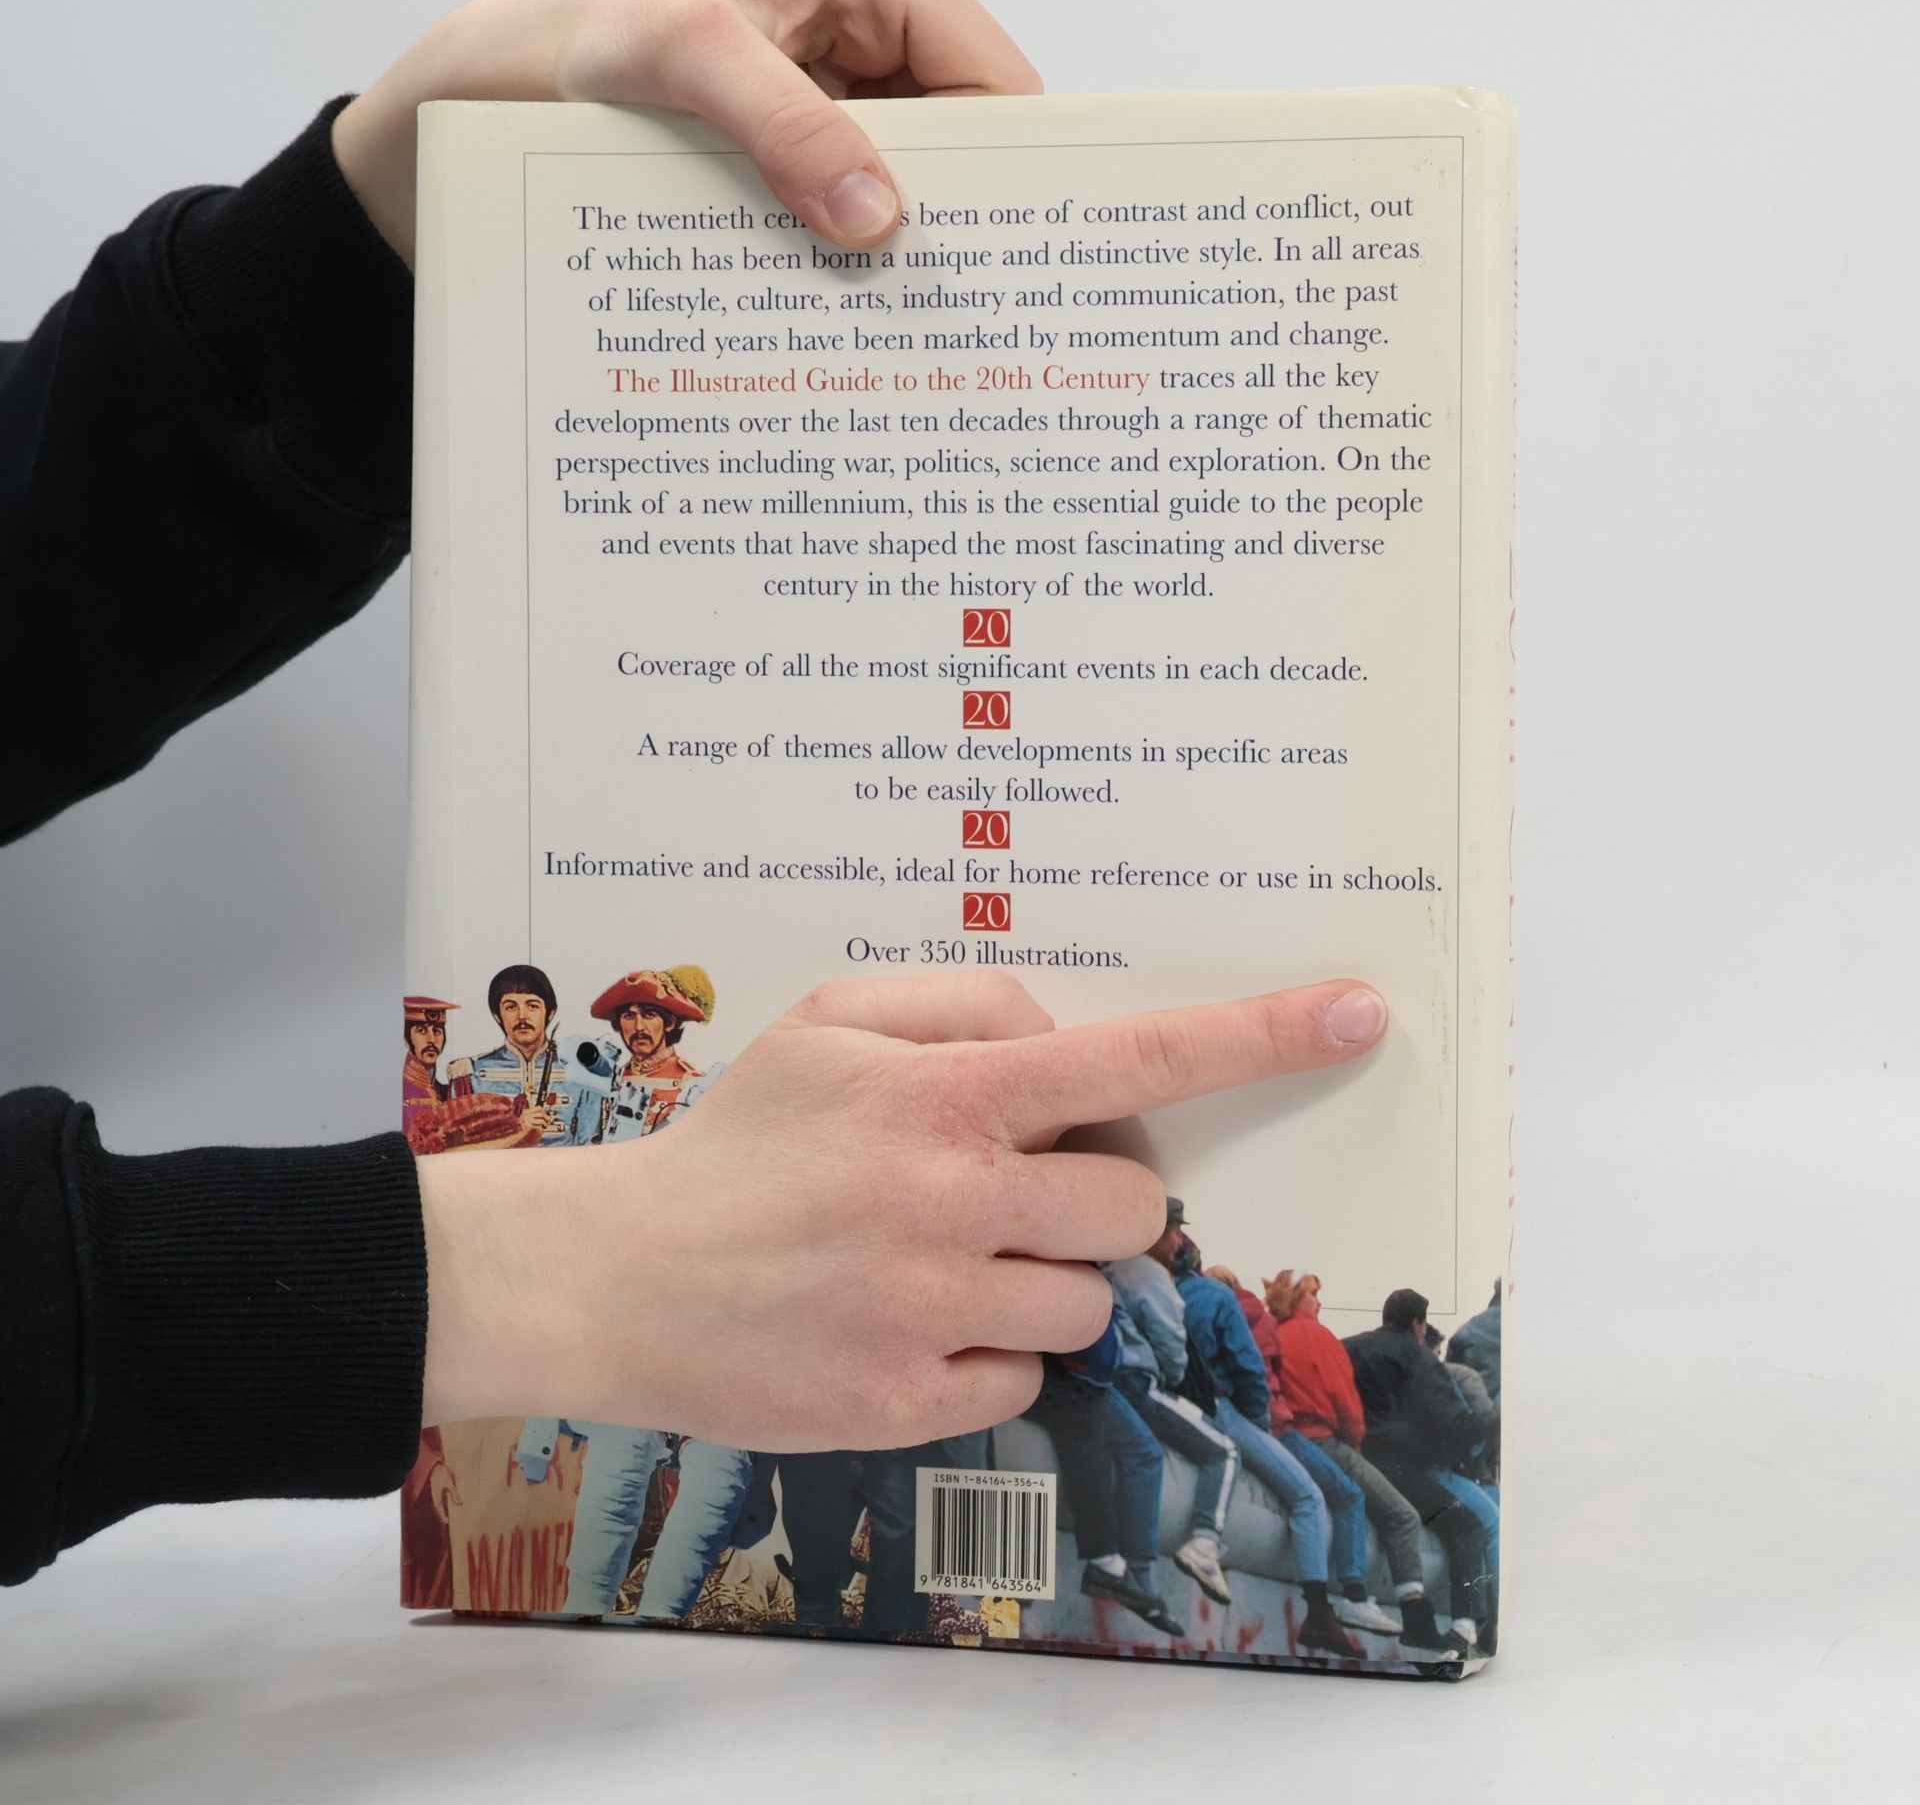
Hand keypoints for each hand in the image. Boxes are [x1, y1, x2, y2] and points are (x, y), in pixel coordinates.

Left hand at [331, 0, 1039, 263]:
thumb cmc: (567, 38)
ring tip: (894, 332)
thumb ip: (785, 125)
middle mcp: (873, 15)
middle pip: (966, 142)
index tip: (1003, 279)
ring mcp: (840, 82)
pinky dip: (850, 257)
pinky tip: (838, 307)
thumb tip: (881, 220)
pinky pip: (856, 204)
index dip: (1010, 181)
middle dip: (957, 224)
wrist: (481, 89)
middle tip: (948, 326)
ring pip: (914, 185)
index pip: (1000, 86)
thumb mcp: (676, 59)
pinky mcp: (802, 137)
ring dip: (900, 254)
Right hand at [416, 970, 1387, 1450]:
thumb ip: (959, 1006)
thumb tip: (1059, 1037)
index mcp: (948, 1097)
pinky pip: (1027, 1379)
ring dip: (1043, 1279)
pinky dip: (992, 1351)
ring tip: (941, 1258)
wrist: (620, 1279)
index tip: (1358, 1011)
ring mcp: (941, 1310)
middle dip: (1098, 1198)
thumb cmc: (734, 1140)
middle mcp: (960, 1202)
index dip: (1260, 1035)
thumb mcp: (828, 1023)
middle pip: (1135, 1207)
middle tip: (1013, 1190)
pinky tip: (908, 1320)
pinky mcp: (916, 1401)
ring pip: (1091, 1304)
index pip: (1138, 1058)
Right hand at [427, 1461, 460, 1522]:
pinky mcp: (437, 1486)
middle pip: (439, 1506)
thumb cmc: (442, 1473)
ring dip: (442, 1506)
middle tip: (446, 1519)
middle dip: (442, 1513)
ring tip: (446, 1511)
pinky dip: (443, 1499)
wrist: (435, 1463)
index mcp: (437, 1496)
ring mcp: (435, 1490)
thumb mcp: (450, 1484)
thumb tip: (460, 1504)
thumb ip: (455, 1494)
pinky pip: (440, 1495)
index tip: (446, 1521)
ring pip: (439, 1501)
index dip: (443, 1515)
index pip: (440, 1509)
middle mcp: (435, 1495)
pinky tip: (446, 1499)